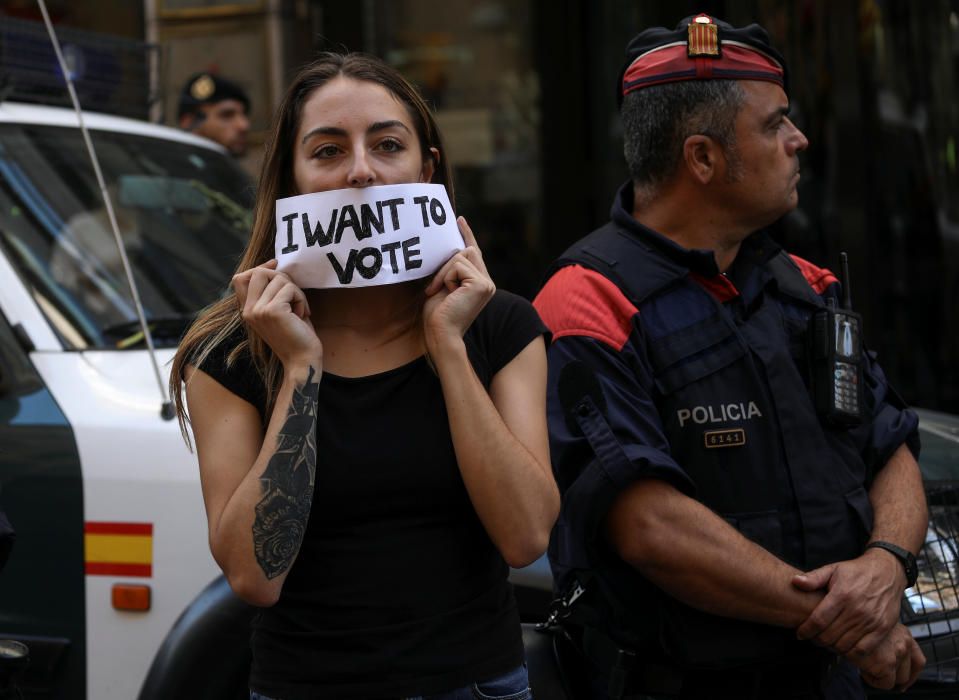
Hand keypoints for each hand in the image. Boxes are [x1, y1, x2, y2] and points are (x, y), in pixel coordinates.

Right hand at [232, 259, 321, 369]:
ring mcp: (258, 310)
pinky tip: (302, 315)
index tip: (275, 264)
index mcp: (247, 311)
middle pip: (259, 272)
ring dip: (296, 292)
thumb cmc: (295, 335)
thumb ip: (271, 291)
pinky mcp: (272, 311)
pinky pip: (290, 289)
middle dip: (282, 278)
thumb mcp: (278, 310)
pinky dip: (301, 299)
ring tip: (299, 310)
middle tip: (294, 296)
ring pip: (279, 279)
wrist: (302, 360)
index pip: (240, 278)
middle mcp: (248, 310)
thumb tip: (273, 263)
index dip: (259, 267)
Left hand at [423, 217, 494, 354]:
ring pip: (460, 256)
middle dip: (445, 266)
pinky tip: (446, 293)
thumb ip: (450, 270)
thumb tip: (448, 251)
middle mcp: (487, 282)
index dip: (467, 235)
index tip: (459, 220)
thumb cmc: (438, 316)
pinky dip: (445, 277)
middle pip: (466, 251)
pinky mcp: (481, 283)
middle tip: (434, 287)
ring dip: (443, 273)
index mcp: (479, 283)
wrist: (441, 334)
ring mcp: (486, 283)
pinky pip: (457, 265)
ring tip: (439, 292)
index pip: (474, 253)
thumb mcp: (443, 286)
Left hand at [793, 550, 904, 655]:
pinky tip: (844, 646)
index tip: (800, 634)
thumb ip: (813, 578)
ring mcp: (871, 621)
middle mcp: (856, 610)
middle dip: (816, 639)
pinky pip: (863, 650)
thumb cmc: (856, 571)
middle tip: (812, 638)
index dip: (806, 630)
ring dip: (832, 647)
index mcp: (842, 595)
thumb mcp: (833, 569)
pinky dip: (850, 653)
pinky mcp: (882, 629)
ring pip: (844, 645)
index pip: (819, 620)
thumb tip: (795, 581)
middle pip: (830, 635)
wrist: (887, 572)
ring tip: (826, 641)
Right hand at [849, 623, 924, 691]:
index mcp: (903, 633)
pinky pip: (884, 684)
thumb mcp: (875, 627)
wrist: (841, 622)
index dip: (911, 674)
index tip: (903, 682)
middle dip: (892, 676)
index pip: (918, 660)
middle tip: (877, 672)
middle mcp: (904, 642)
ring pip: (898, 679)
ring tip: (866, 668)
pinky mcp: (886, 663)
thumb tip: (887, 657)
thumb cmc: (854, 623)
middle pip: (907, 672)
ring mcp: (897, 653)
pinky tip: (862, 671)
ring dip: (882, 677)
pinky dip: (873, 681)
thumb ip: (886, 640)